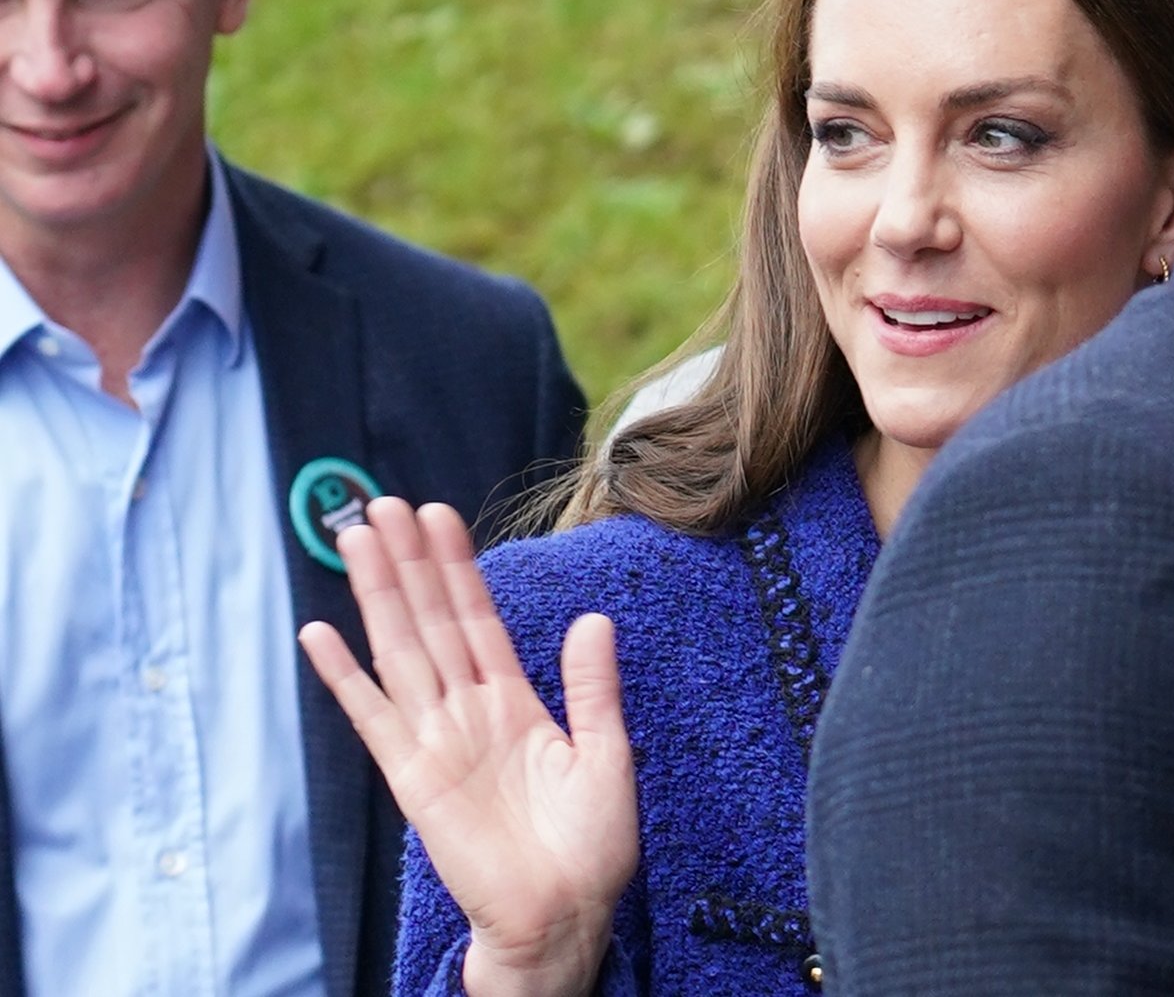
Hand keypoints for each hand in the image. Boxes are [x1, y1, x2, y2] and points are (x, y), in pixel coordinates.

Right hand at [298, 498, 637, 996]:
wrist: (564, 916)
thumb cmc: (591, 847)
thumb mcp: (606, 753)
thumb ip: (591, 686)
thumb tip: (592, 618)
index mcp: (515, 703)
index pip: (477, 619)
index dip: (457, 568)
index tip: (436, 516)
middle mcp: (468, 713)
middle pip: (431, 622)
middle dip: (408, 563)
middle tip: (382, 504)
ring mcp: (436, 741)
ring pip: (401, 651)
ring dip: (377, 596)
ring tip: (354, 539)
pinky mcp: (413, 779)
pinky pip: (373, 718)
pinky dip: (345, 678)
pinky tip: (320, 635)